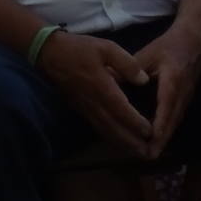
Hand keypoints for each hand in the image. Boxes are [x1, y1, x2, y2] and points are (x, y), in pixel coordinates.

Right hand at [37, 31, 153, 158]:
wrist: (50, 54)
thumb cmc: (79, 49)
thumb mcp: (106, 47)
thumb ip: (127, 63)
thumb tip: (144, 80)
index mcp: (102, 87)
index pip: (121, 110)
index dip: (136, 123)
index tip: (150, 131)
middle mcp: (94, 103)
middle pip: (115, 128)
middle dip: (132, 142)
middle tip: (149, 153)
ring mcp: (86, 109)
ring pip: (106, 131)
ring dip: (122, 144)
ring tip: (138, 153)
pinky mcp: (81, 110)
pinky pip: (98, 128)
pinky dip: (111, 138)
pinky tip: (119, 142)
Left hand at [131, 26, 200, 158]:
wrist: (194, 39)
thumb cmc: (168, 46)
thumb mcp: (148, 54)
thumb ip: (130, 69)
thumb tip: (110, 82)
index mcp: (173, 81)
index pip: (166, 106)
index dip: (159, 125)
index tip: (151, 140)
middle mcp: (182, 94)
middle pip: (172, 121)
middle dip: (161, 140)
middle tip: (148, 157)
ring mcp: (186, 98)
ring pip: (175, 123)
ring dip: (164, 139)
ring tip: (150, 154)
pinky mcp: (186, 100)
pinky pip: (176, 118)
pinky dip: (167, 131)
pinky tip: (157, 140)